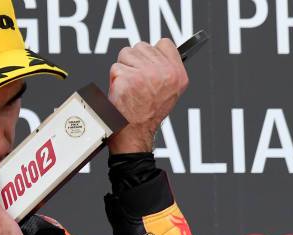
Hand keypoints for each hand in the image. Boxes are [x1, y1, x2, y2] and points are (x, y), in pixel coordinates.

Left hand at [107, 39, 188, 153]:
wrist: (135, 132)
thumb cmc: (148, 114)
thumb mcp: (169, 92)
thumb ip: (166, 70)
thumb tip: (155, 52)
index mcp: (177, 74)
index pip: (165, 44)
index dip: (153, 53)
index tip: (149, 64)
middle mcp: (164, 72)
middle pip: (142, 46)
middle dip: (135, 61)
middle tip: (137, 82)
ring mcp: (145, 74)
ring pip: (126, 54)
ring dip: (124, 68)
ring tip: (130, 86)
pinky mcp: (128, 78)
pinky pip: (115, 68)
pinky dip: (115, 79)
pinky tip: (123, 92)